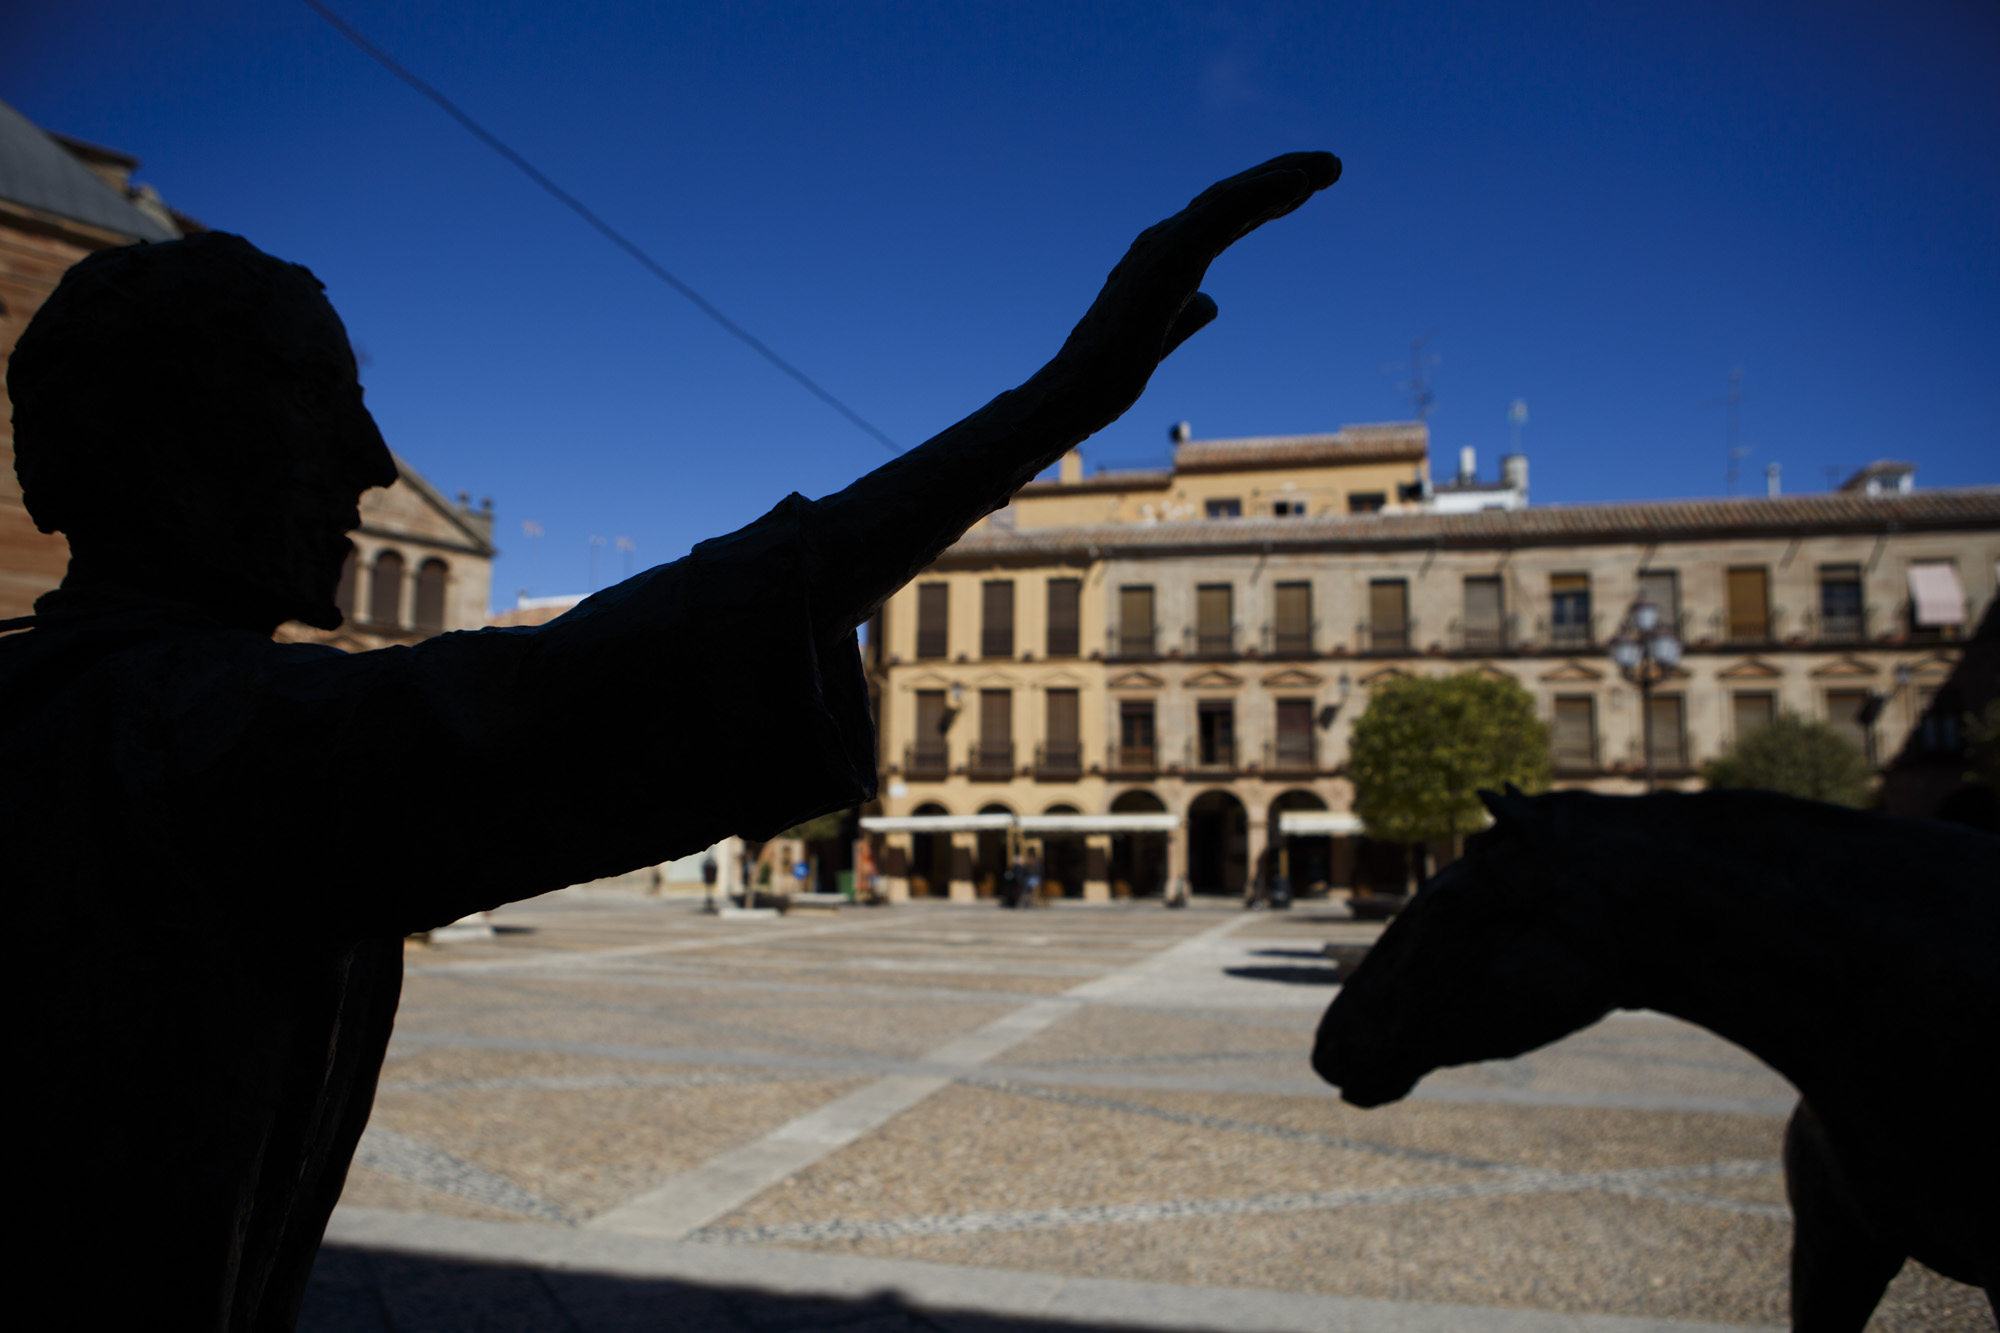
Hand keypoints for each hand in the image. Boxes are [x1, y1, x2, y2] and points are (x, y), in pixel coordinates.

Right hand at [1052, 151, 1340, 405]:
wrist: (1073, 394)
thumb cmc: (1107, 375)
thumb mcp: (1161, 340)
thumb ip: (1185, 317)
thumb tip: (1211, 302)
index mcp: (1164, 261)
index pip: (1224, 218)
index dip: (1266, 199)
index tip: (1307, 188)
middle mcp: (1162, 243)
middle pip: (1232, 197)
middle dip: (1283, 177)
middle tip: (1333, 165)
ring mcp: (1163, 247)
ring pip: (1231, 197)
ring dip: (1282, 177)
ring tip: (1329, 167)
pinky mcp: (1168, 259)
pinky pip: (1223, 213)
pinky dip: (1261, 192)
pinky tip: (1298, 183)